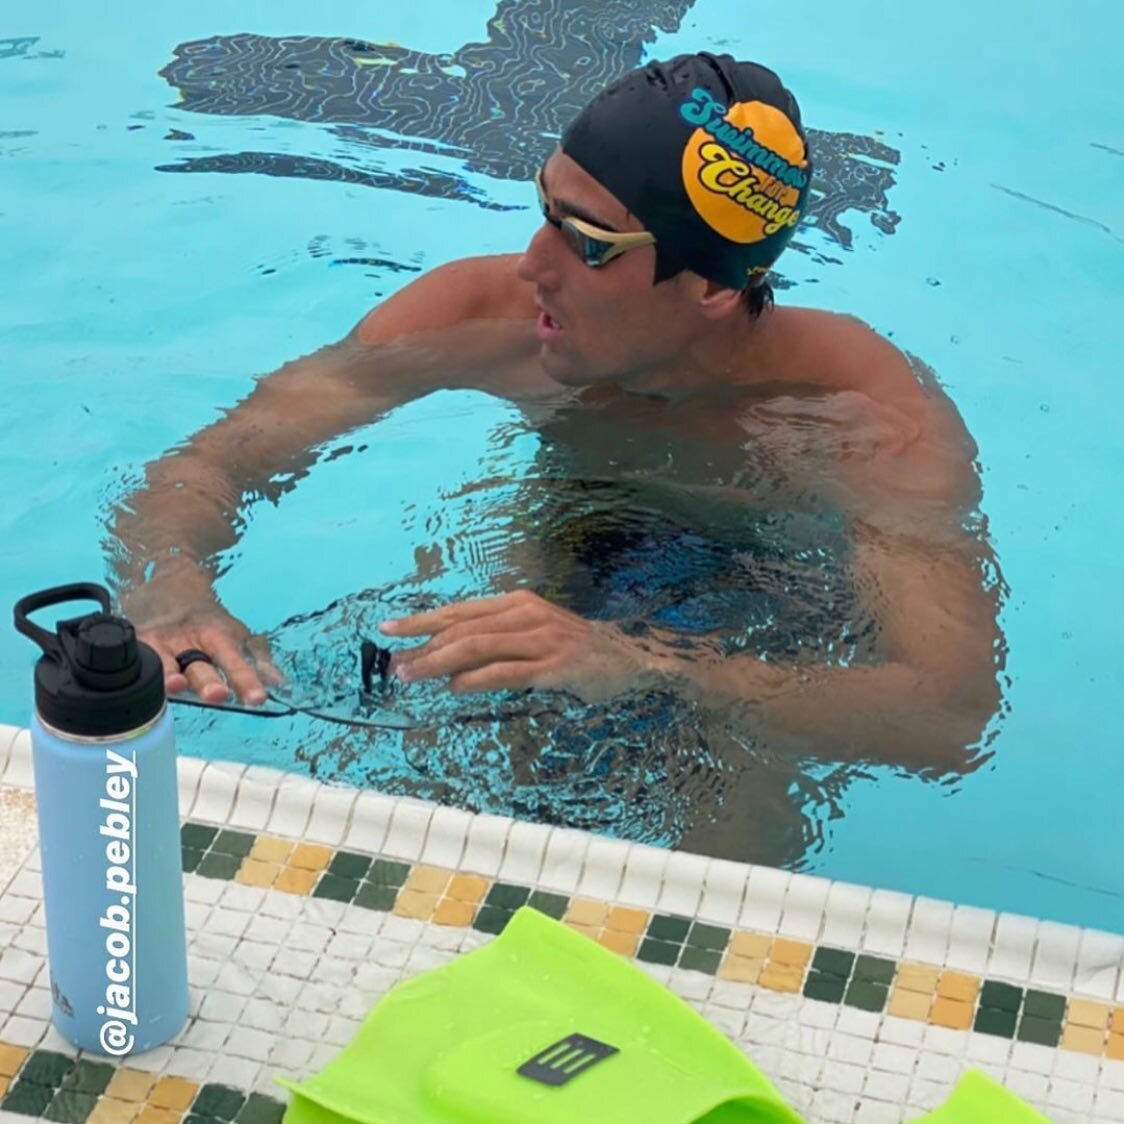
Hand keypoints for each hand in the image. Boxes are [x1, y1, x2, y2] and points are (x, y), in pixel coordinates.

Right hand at [121, 571, 280, 704]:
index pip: (234, 660)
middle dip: (207, 681)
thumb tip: (277, 683)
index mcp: (217, 637)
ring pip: (163, 663)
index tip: (257, 698)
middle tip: (217, 694)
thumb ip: (258, 661)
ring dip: (168, 676)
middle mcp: (189, 640)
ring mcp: (161, 643)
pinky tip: (139, 688)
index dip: (245, 680)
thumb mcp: (238, 637)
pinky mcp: (137, 646)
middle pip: (198, 665)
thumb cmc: (211, 626)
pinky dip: (141, 673)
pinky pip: (137, 661)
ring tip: (175, 685)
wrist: (172, 592)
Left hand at [381, 590, 650, 703]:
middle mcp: (526, 614)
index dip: (421, 620)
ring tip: (413, 675)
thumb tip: (446, 659)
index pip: (459, 610)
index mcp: (517, 603)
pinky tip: (455, 687)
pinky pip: (507, 671)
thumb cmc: (575, 650)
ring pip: (477, 647)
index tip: (389, 630)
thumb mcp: (533, 635)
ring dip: (439, 662)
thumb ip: (496, 640)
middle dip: (423, 646)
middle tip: (395, 664)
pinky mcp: (555, 665)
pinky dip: (476, 679)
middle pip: (462, 627)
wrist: (629, 658)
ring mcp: (542, 638)